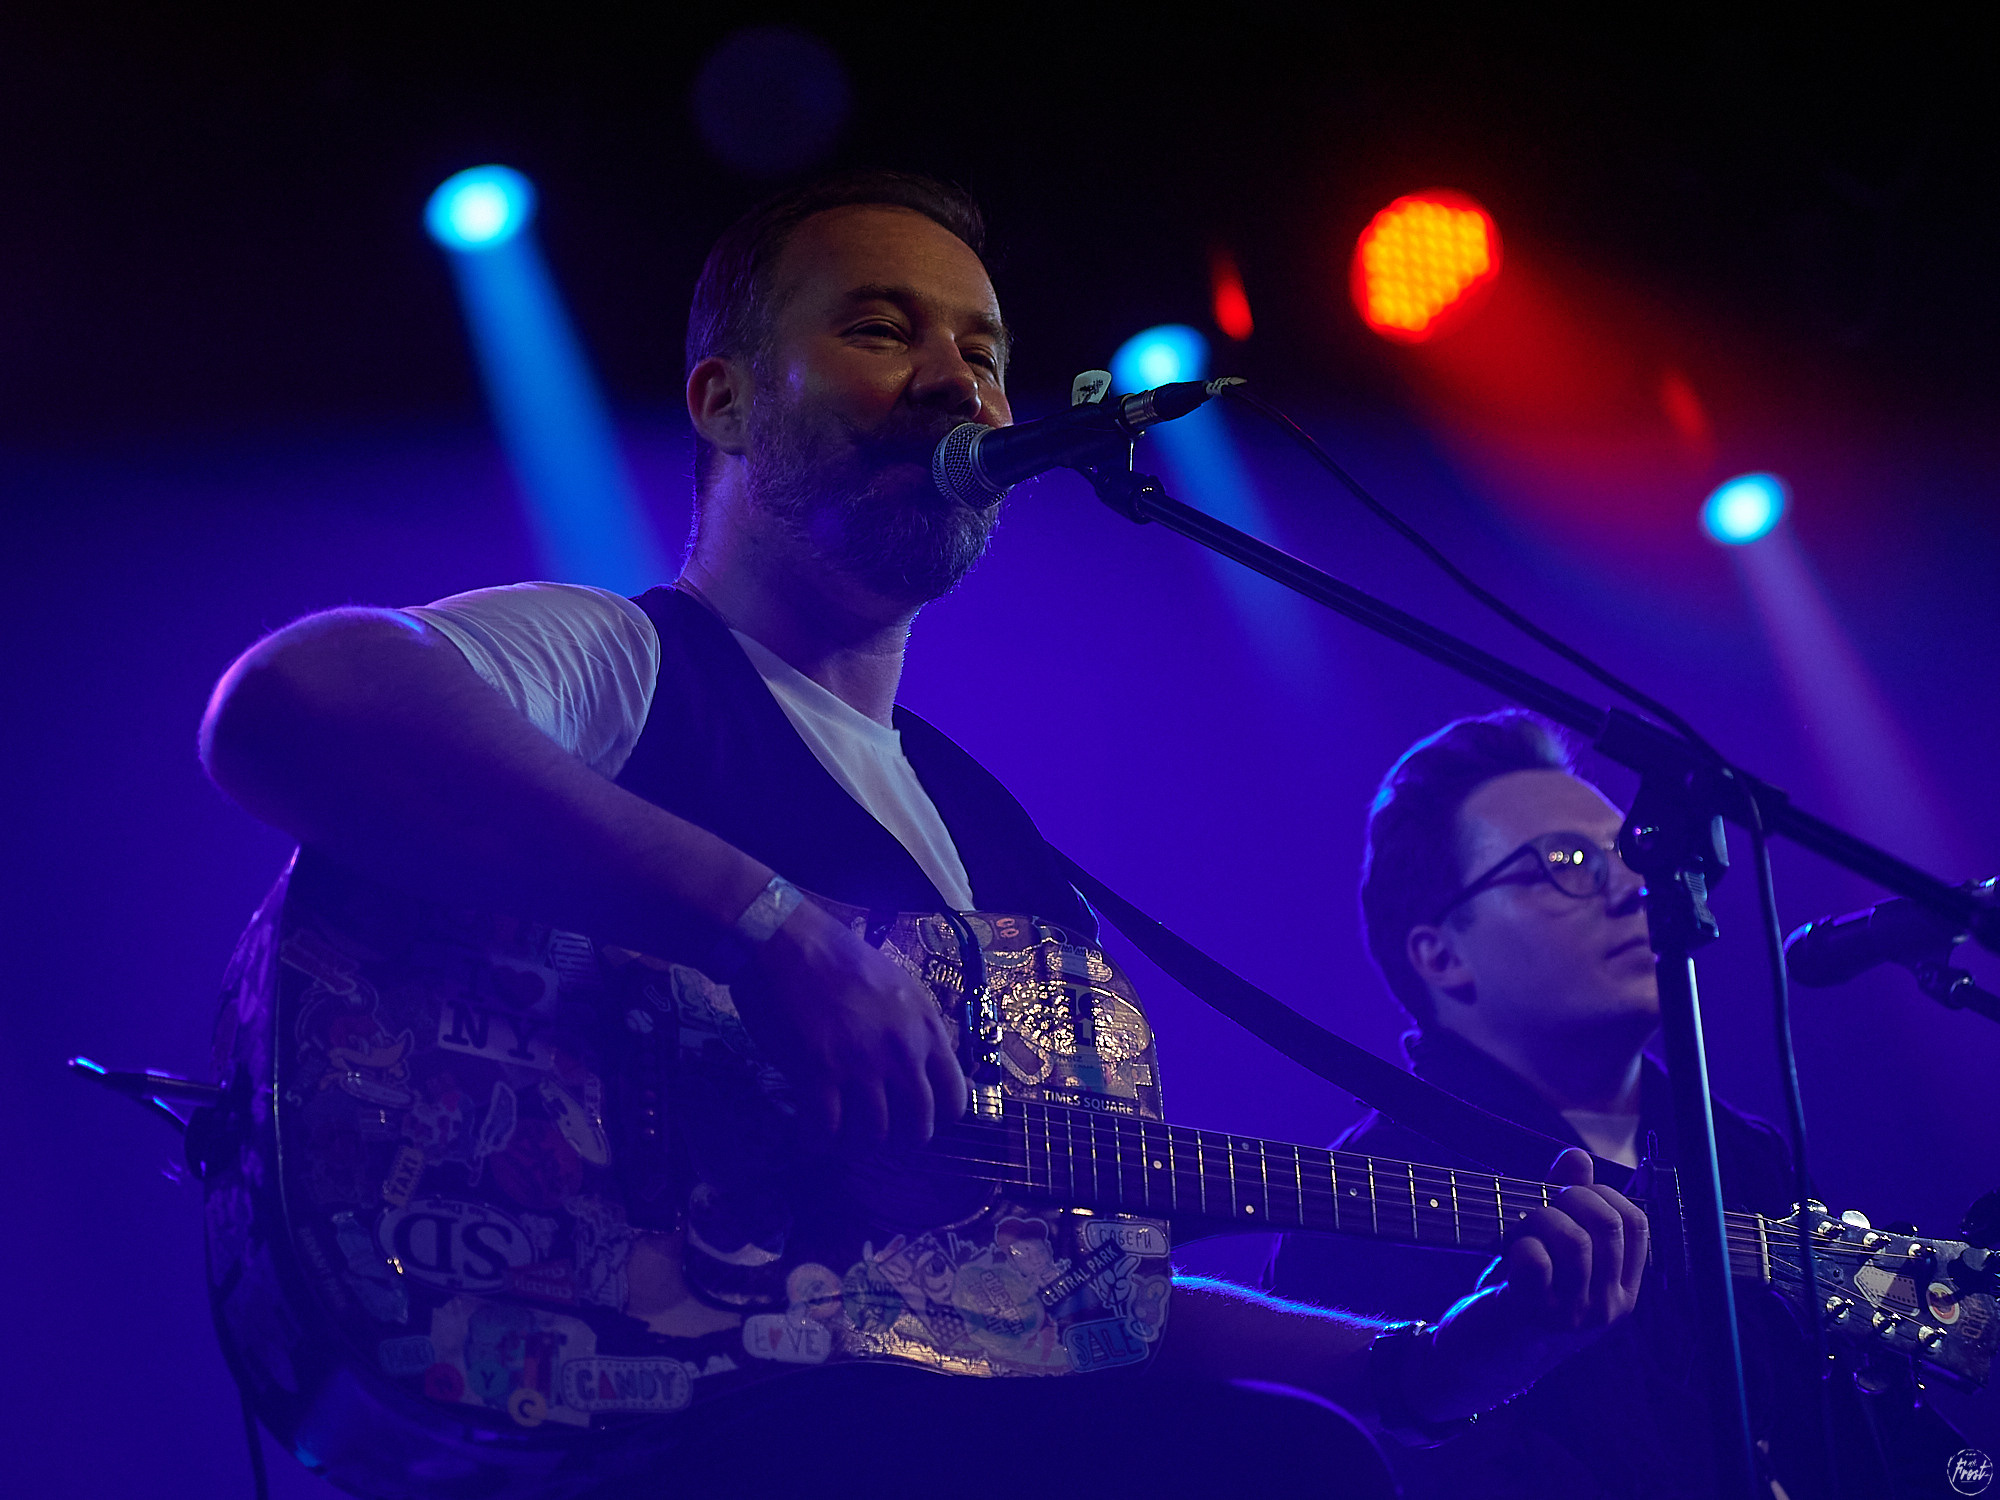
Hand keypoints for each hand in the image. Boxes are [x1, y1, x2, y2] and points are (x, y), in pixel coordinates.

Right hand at [727, 899, 969, 1149]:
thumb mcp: (899, 987)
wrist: (789, 942)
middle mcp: (902, 1053)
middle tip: (879, 1133)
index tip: (918, 1119)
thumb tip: (931, 1063)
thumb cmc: (840, 958)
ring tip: (842, 1133)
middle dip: (899, 1139)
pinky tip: (810, 1134)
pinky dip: (817, 1139)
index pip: (955, 1098)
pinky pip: (825, 1130)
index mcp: (926, 1028)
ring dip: (856, 1141)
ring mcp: (861, 1066)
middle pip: (917, 1126)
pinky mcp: (819, 1073)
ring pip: (873, 1134)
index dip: (938, 1118)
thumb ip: (917, 1028)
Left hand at [1497, 1147, 1647, 1333]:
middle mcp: (1607, 1306)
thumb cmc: (1521, 1293)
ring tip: (1521, 1233)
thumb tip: (1578, 1155)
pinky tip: (1512, 1255)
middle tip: (1540, 1209)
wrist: (1481, 1356)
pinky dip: (1519, 1244)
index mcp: (1622, 1290)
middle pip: (1607, 1225)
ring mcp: (1573, 1315)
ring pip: (1574, 1239)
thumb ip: (1567, 1202)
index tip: (1571, 1197)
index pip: (1637, 1224)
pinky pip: (1536, 1261)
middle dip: (1569, 1198)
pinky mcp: (1533, 1315)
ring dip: (1539, 1219)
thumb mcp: (1552, 1250)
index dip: (1603, 1194)